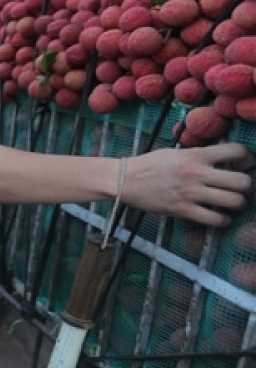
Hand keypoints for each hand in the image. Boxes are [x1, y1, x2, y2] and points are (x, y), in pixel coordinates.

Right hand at [125, 143, 254, 227]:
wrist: (124, 180)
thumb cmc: (149, 164)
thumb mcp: (175, 151)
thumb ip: (200, 152)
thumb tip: (224, 147)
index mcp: (195, 155)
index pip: (236, 151)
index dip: (247, 158)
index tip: (243, 165)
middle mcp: (196, 173)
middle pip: (242, 181)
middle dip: (246, 186)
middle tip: (239, 188)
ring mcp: (190, 193)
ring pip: (234, 201)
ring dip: (237, 204)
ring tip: (230, 203)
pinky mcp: (182, 210)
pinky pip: (215, 219)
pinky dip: (223, 220)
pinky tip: (219, 217)